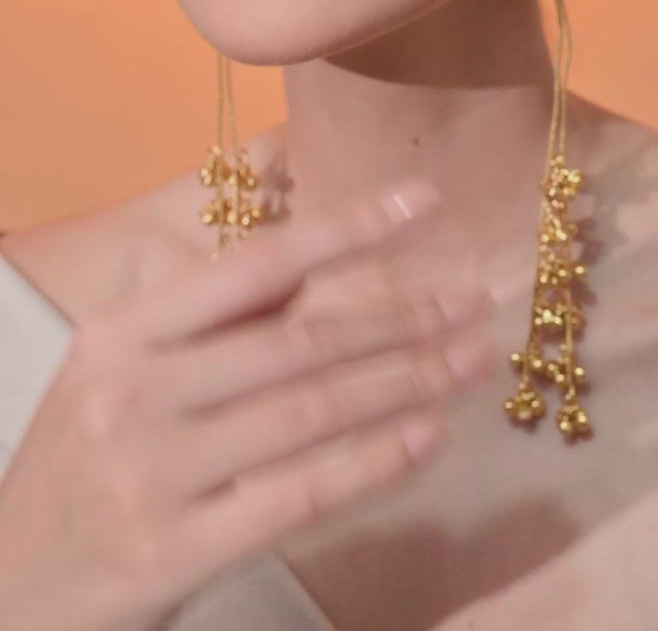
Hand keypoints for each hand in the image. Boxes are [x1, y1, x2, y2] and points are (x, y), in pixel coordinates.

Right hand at [0, 178, 495, 630]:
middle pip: (300, 342)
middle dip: (401, 318)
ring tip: (472, 358)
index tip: (421, 202)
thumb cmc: (82, 466)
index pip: (256, 265)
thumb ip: (205, 326)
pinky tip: (427, 437)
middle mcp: (138, 392)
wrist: (9, 590)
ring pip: (312, 413)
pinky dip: (374, 461)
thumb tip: (313, 269)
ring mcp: (155, 473)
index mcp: (125, 334)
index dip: (348, 229)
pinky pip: (301, 494)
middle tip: (475, 300)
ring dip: (408, 382)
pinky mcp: (174, 551)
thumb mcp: (116, 376)